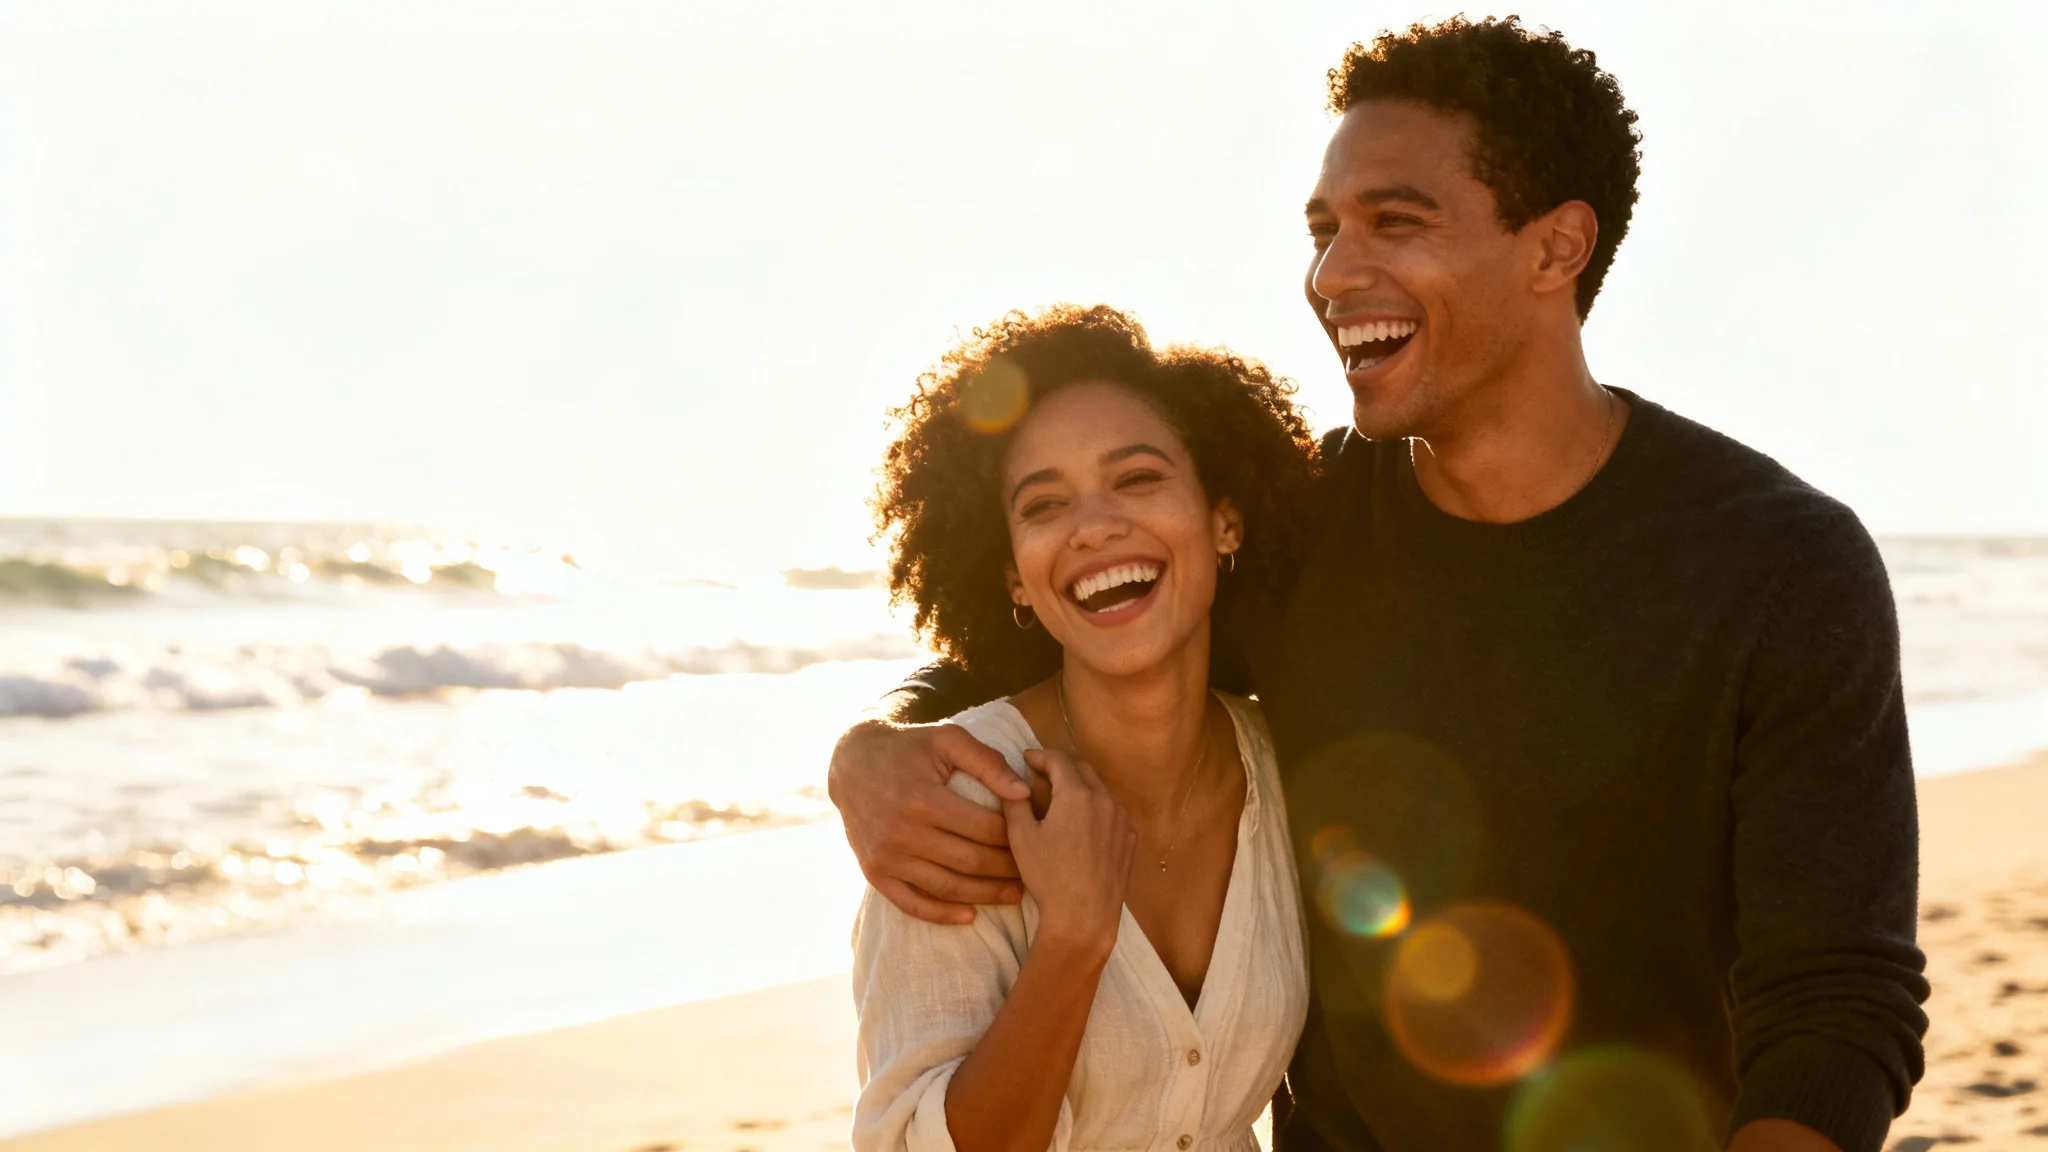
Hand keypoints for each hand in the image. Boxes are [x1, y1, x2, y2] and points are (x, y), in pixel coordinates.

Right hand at [828, 720, 1031, 924]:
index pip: (983, 828)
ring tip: (1015, 893)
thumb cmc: (908, 748)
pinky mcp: (874, 873)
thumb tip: (1023, 793)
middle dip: (1007, 868)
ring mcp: (886, 857)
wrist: (852, 764)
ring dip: (985, 894)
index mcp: (923, 799)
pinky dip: (941, 915)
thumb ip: (987, 762)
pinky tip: (970, 916)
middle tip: (1033, 870)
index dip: (1015, 836)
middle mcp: (902, 833)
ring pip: (947, 887)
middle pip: (970, 861)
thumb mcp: (947, 740)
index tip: (1036, 839)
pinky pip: (912, 903)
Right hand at [1004, 748, 1135, 955]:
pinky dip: (1096, 807)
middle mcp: (1104, 799)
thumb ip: (1015, 802)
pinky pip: (1112, 811)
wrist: (1085, 915)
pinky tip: (1082, 824)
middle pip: (1082, 769)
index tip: (1027, 759)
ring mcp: (1121, 819)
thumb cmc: (1048, 876)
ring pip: (1099, 789)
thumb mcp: (1021, 837)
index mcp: (1076, 794)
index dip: (1040, 756)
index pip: (1059, 759)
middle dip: (1061, 767)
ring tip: (1060, 798)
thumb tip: (1014, 783)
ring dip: (1080, 786)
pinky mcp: (1130, 838)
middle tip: (1041, 774)